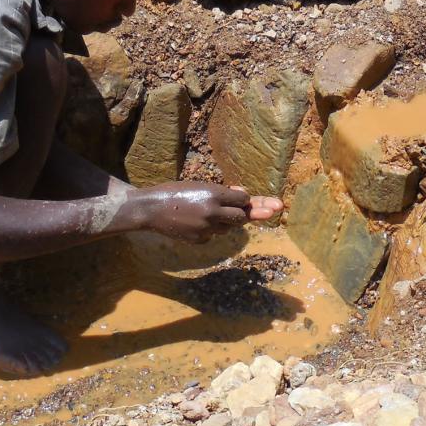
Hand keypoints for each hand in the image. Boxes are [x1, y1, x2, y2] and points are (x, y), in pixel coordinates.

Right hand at [136, 183, 283, 242]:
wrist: (151, 209)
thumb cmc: (176, 192)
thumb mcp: (200, 186)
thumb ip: (223, 193)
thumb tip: (243, 195)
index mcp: (213, 195)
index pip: (243, 200)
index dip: (244, 199)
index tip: (245, 198)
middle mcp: (213, 212)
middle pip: (242, 218)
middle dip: (250, 214)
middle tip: (273, 208)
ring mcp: (206, 229)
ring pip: (228, 228)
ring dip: (227, 221)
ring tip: (211, 213)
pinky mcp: (200, 240)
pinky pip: (214, 235)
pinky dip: (211, 229)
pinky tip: (196, 223)